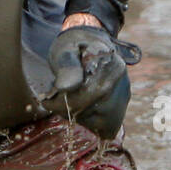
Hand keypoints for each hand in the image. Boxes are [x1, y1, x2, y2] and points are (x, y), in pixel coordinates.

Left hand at [45, 22, 140, 137]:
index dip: (62, 102)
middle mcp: (121, 84)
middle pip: (93, 112)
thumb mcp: (65, 50)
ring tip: (68, 99)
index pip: (86, 97)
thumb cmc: (74, 46)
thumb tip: (66, 87)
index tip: (47, 97)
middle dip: (68, 109)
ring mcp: (123, 97)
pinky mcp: (120, 108)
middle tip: (54, 99)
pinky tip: (79, 107)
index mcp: (110, 66)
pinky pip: (106, 127)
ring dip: (79, 116)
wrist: (90, 43)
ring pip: (100, 124)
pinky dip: (89, 121)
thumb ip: (66, 67)